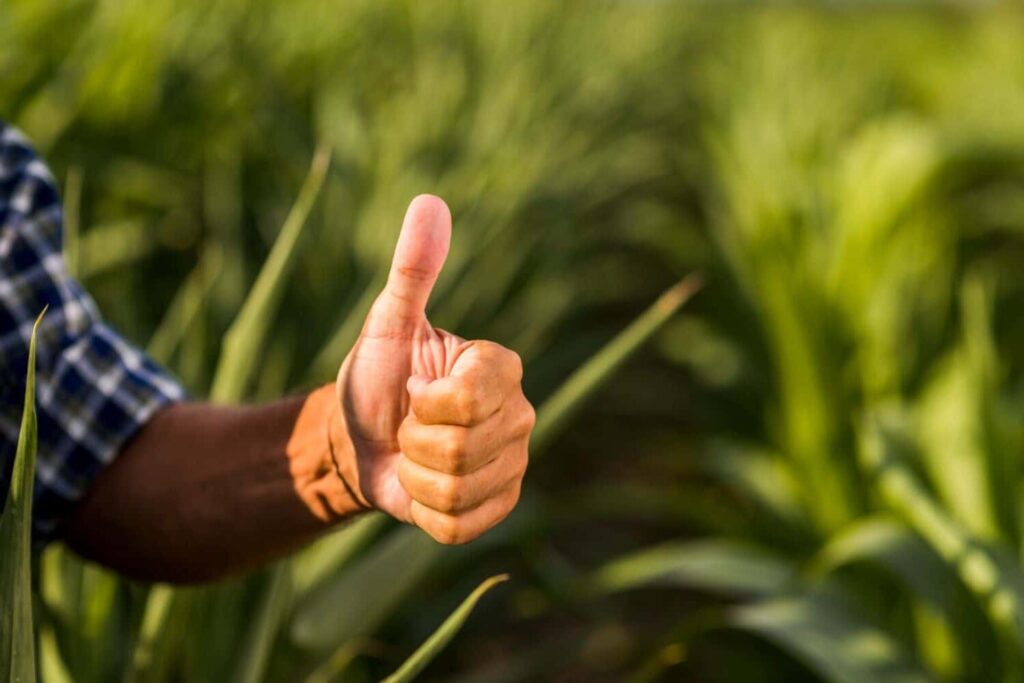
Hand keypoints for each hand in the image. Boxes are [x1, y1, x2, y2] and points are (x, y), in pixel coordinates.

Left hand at [335, 195, 533, 543]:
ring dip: (415, 475)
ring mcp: (514, 465)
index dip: (424, 400)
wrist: (360, 439)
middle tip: (411, 423)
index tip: (414, 387)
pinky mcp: (498, 508)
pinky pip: (456, 523)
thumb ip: (413, 268)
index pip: (469, 399)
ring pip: (457, 489)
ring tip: (415, 453)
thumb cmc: (377, 375)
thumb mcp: (387, 321)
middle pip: (462, 449)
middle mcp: (520, 416)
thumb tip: (429, 202)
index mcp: (501, 368)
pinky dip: (423, 510)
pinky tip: (422, 486)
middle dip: (414, 439)